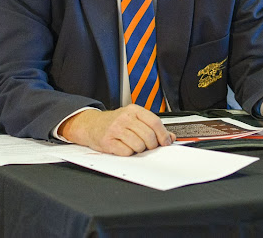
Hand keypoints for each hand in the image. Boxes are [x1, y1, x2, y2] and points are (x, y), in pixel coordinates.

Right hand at [58, 104, 175, 155]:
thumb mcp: (134, 119)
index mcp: (134, 110)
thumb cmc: (115, 122)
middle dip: (151, 145)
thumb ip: (152, 126)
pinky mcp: (108, 141)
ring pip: (139, 145)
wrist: (91, 125)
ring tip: (134, 145)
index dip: (163, 134)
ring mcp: (116, 129)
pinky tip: (124, 147)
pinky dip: (128, 153)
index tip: (165, 142)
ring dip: (139, 149)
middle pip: (148, 135)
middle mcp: (125, 117)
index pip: (155, 122)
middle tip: (148, 146)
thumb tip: (170, 137)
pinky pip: (127, 152)